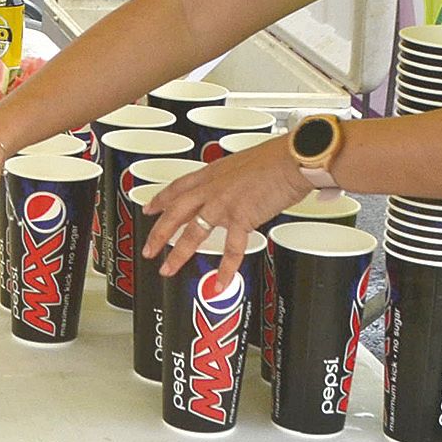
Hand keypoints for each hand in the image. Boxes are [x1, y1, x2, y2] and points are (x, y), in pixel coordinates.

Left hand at [137, 135, 309, 294]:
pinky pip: (231, 249)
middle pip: (175, 213)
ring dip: (179, 254)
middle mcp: (212, 189)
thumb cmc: (276, 159)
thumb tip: (233, 187)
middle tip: (148, 250)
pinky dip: (225, 269)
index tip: (149, 209)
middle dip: (158, 233)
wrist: (293, 159)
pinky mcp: (242, 218)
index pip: (177, 187)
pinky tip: (220, 283)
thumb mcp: (242, 164)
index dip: (160, 199)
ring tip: (168, 270)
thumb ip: (231, 179)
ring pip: (193, 233)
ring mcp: (224, 204)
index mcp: (211, 174)